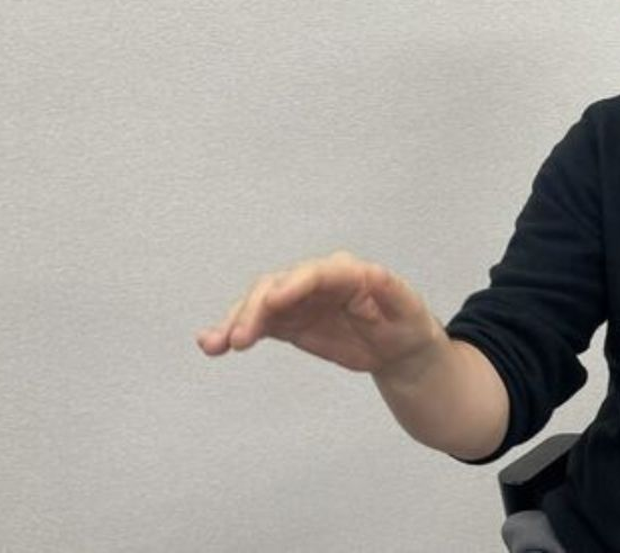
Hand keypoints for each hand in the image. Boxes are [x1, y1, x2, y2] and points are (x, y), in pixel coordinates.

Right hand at [196, 250, 441, 373]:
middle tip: (239, 339)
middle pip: (277, 286)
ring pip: (258, 303)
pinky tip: (211, 344)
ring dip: (233, 321)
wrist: (398, 347)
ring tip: (213, 344)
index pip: (316, 273)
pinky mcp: (288, 320)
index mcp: (349, 272)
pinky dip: (233, 332)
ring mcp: (299, 300)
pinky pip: (256, 323)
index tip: (272, 302)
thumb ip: (390, 290)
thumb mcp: (407, 308)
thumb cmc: (406, 322)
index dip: (293, 285)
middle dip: (254, 310)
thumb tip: (372, 274)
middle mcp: (317, 280)